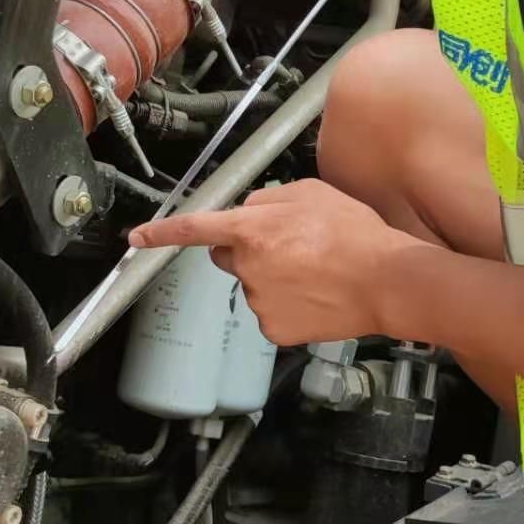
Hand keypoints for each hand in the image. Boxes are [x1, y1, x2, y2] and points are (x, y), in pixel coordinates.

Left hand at [128, 179, 402, 344]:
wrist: (386, 282)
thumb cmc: (355, 234)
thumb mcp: (311, 193)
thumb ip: (267, 200)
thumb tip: (245, 212)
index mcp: (253, 230)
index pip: (195, 229)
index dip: (161, 234)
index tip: (137, 239)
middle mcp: (248, 267)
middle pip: (229, 256)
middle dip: (248, 249)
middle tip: (289, 245)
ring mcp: (259, 302)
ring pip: (253, 284)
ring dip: (273, 276)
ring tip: (315, 270)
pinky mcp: (274, 330)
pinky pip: (269, 311)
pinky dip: (287, 304)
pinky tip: (315, 295)